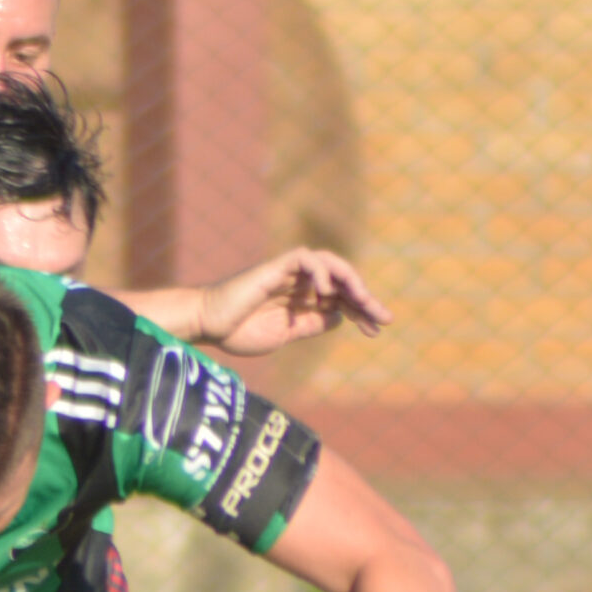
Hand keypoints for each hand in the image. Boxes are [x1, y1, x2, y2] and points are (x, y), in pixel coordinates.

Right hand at [196, 246, 391, 357]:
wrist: (208, 325)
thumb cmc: (239, 331)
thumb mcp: (286, 334)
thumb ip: (312, 324)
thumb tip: (340, 317)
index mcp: (303, 299)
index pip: (341, 300)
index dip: (361, 312)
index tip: (377, 330)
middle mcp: (300, 282)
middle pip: (342, 282)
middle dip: (365, 298)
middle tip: (383, 317)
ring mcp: (289, 273)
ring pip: (330, 264)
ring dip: (350, 281)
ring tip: (362, 300)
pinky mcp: (275, 266)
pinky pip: (305, 257)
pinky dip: (319, 271)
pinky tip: (325, 293)